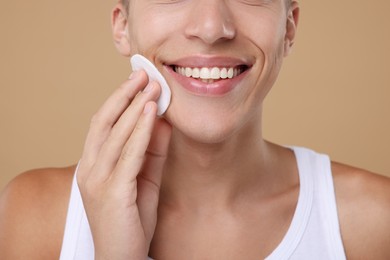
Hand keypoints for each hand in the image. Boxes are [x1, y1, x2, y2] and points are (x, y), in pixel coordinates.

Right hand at [76, 70, 171, 259]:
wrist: (121, 258)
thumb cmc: (131, 219)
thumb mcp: (144, 179)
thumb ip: (150, 151)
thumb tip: (161, 121)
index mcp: (92, 164)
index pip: (103, 124)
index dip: (119, 100)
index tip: (138, 81)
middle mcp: (89, 168)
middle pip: (104, 121)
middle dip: (124, 95)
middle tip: (143, 74)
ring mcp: (98, 180)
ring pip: (115, 133)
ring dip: (134, 106)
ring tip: (150, 86)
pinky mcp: (114, 191)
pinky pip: (129, 154)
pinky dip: (140, 130)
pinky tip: (151, 112)